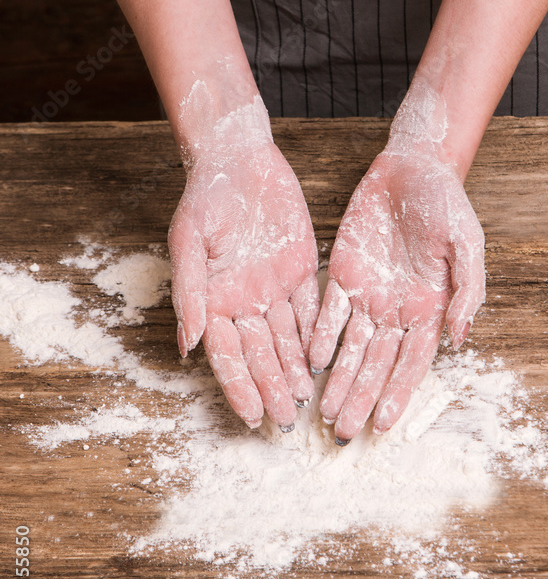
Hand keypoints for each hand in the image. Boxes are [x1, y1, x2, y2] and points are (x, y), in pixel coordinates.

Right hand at [168, 115, 319, 430]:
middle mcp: (244, 302)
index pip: (227, 355)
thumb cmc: (205, 196)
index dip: (239, 386)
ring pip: (288, 340)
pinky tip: (328, 361)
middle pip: (260, 354)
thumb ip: (190, 292)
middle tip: (287, 420)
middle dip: (272, 388)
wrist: (240, 157)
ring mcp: (275, 288)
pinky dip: (318, 337)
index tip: (251, 417)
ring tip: (308, 401)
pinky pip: (313, 310)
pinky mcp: (302, 270)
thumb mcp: (190, 240)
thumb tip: (187, 344)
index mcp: (213, 301)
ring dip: (297, 370)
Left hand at [308, 145, 484, 442]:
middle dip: (360, 399)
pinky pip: (328, 313)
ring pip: (350, 347)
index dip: (398, 393)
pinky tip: (311, 363)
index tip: (383, 425)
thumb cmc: (447, 203)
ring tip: (323, 413)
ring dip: (338, 380)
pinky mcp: (342, 272)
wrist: (412, 166)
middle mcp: (397, 310)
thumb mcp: (467, 242)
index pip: (411, 362)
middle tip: (342, 432)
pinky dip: (320, 338)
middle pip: (376, 364)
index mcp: (430, 308)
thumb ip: (467, 290)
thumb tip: (459, 338)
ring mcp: (368, 294)